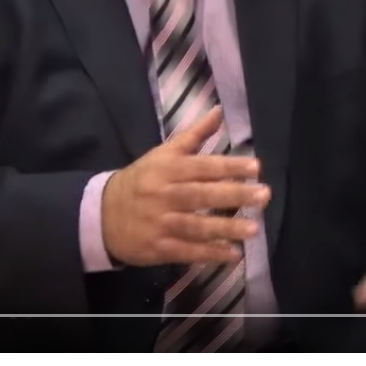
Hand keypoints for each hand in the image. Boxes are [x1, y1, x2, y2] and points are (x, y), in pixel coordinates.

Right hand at [101, 107, 268, 266]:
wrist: (101, 215)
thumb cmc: (141, 180)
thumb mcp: (163, 153)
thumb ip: (194, 135)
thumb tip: (220, 110)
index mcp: (167, 169)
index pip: (201, 166)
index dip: (228, 166)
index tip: (256, 167)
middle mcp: (164, 195)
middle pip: (201, 195)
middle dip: (234, 195)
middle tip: (264, 195)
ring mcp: (160, 223)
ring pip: (195, 226)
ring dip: (225, 228)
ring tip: (254, 229)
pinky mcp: (157, 248)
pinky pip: (186, 251)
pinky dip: (209, 254)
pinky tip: (233, 254)